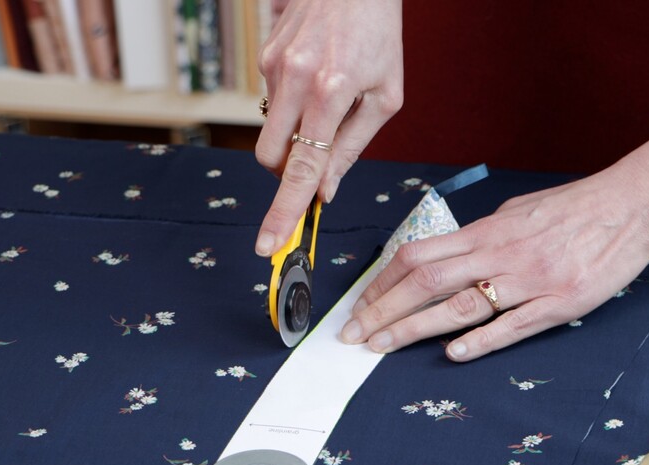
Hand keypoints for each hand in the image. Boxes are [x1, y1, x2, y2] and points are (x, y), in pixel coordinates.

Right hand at [254, 0, 403, 256]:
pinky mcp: (263, 56)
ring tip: (328, 100)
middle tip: (318, 161)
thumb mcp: (385, 96)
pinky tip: (316, 79)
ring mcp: (273, 66)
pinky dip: (293, 106)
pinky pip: (272, 102)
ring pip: (271, 130)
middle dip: (288, 173)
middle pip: (271, 158)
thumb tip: (325, 190)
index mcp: (331, 92)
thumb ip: (352, 146)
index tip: (269, 244)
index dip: (284, 210)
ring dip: (295, 134)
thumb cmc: (380, 36)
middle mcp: (295, 79)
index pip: (301, 167)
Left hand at [339, 131, 648, 360]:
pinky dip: (480, 339)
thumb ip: (482, 236)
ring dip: (413, 328)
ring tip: (381, 346)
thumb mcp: (517, 212)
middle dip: (382, 309)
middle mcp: (500, 254)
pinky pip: (513, 325)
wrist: (633, 204)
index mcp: (486, 231)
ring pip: (459, 305)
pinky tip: (452, 353)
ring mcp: (530, 280)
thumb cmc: (574, 207)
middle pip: (425, 281)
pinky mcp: (560, 302)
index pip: (417, 255)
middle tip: (352, 334)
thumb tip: (449, 254)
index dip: (382, 281)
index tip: (359, 303)